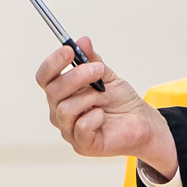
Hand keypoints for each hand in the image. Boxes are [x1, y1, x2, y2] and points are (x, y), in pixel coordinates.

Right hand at [38, 38, 180, 180]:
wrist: (142, 123)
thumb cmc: (121, 101)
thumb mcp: (106, 75)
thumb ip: (92, 59)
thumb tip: (82, 41)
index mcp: (61, 94)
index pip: (44, 77)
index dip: (53, 62)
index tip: (69, 50)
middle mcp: (59, 112)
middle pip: (53, 91)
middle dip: (77, 76)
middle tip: (99, 70)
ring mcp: (69, 130)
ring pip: (65, 109)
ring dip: (89, 97)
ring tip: (104, 96)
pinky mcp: (82, 145)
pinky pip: (81, 126)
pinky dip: (96, 117)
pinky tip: (104, 116)